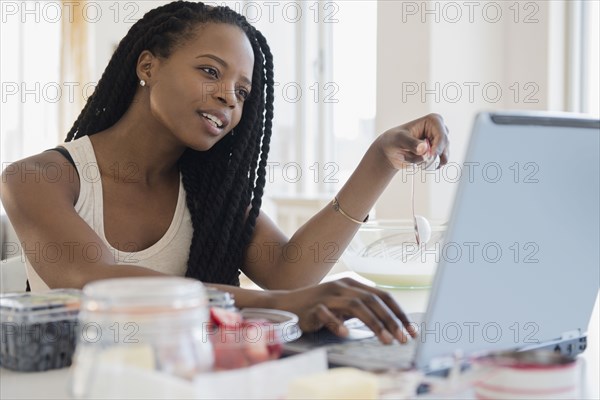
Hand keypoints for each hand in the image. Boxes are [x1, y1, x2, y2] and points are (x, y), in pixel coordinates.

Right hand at [272, 278, 417, 343]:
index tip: (412, 330)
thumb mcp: (344, 304)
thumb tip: (391, 322)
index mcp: (353, 284)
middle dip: (391, 320)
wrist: (287, 304)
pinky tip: (347, 334)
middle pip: (373, 300)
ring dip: (374, 324)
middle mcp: (342, 286)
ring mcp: (327, 296)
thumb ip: (363, 308)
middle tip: (403, 338)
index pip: (383, 295)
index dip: (399, 312)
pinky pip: (327, 314)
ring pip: (356, 306)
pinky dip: (338, 323)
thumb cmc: (320, 307)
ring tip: (387, 340)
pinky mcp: (313, 307)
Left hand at [377, 113, 449, 169]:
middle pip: (444, 147)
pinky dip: (429, 166)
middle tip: (417, 161)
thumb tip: (424, 148)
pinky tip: (419, 164)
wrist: (390, 151)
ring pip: (443, 157)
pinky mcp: (437, 153)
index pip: (442, 136)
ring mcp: (439, 142)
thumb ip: (411, 143)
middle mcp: (439, 130)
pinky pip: (440, 163)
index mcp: (432, 121)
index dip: (437, 148)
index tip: (429, 157)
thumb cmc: (393, 140)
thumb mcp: (399, 140)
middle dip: (430, 157)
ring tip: (413, 160)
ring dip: (427, 162)